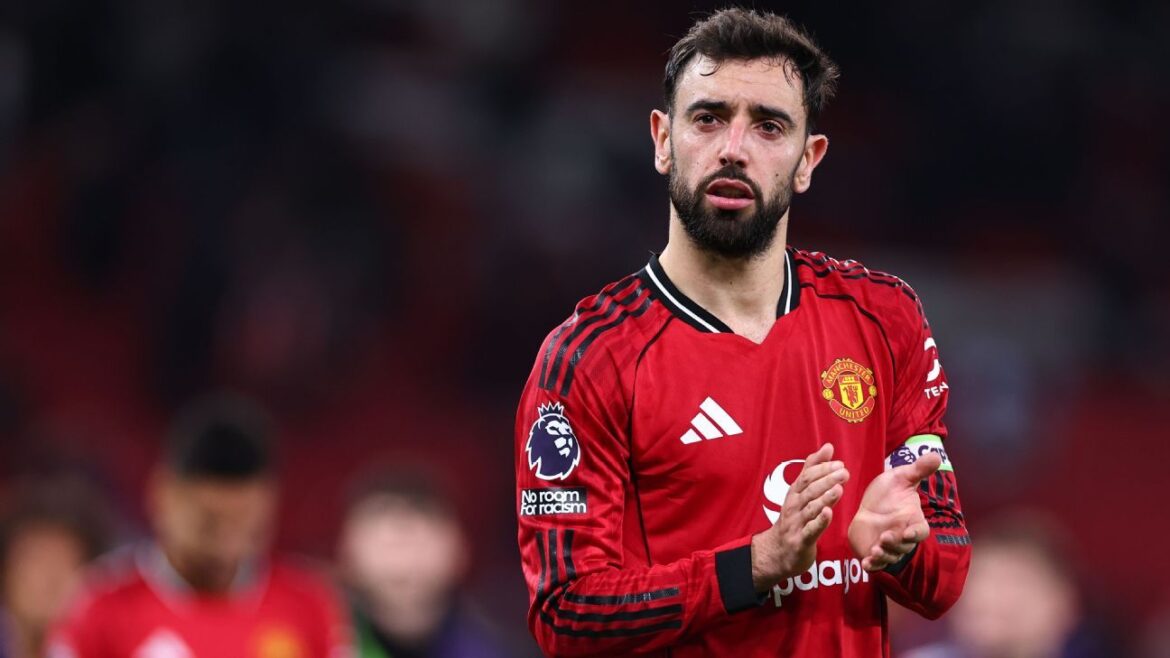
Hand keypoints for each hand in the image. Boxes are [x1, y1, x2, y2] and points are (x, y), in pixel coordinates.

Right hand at [751, 444, 849, 590]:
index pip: (807, 477)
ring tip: (838, 489)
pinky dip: (819, 522)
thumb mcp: (800, 493)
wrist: (777, 552)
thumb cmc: (794, 519)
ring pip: (810, 509)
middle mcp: (794, 507)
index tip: (839, 463)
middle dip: (826, 480)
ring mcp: (796, 524)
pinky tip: (828, 514)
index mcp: (795, 494)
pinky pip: (810, 531)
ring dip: (824, 498)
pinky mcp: (800, 541)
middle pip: (809, 490)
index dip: (822, 469)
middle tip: (844, 472)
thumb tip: (828, 446)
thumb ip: (813, 469)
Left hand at [847, 451, 941, 571]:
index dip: (915, 533)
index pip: (919, 531)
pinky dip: (872, 566)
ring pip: (890, 557)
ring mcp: (888, 547)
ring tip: (875, 551)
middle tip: (885, 538)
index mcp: (912, 521)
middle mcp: (902, 537)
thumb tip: (937, 454)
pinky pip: (875, 564)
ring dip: (884, 556)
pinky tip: (865, 565)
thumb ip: (918, 470)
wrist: (867, 507)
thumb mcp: (901, 478)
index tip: (907, 533)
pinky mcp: (873, 553)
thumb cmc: (888, 493)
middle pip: (904, 547)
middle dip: (895, 545)